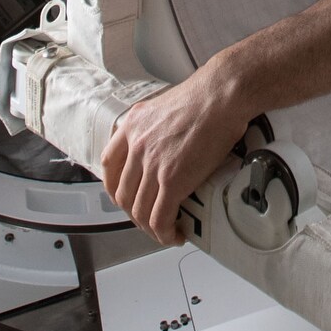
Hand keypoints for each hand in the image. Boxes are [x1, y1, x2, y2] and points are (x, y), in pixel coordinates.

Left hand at [101, 63, 252, 245]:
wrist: (221, 96)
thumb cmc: (206, 96)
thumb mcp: (165, 106)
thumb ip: (156, 127)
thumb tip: (165, 144)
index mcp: (133, 125)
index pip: (109, 165)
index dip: (114, 188)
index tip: (124, 196)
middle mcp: (137, 145)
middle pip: (123, 193)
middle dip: (134, 213)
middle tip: (148, 219)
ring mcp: (153, 164)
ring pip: (140, 210)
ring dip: (150, 228)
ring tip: (164, 231)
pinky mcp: (172, 180)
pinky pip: (161, 217)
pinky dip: (165, 232)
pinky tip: (174, 234)